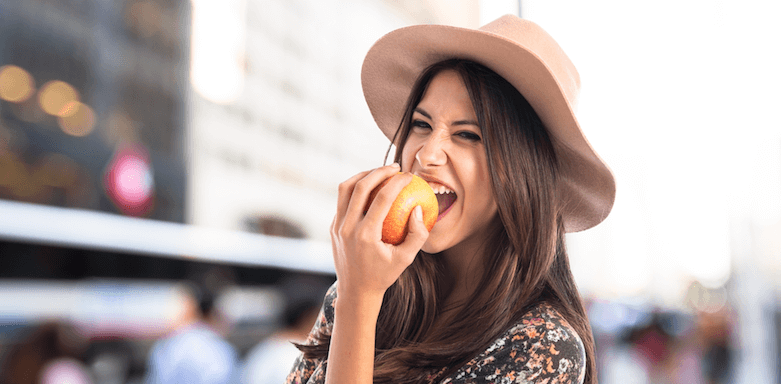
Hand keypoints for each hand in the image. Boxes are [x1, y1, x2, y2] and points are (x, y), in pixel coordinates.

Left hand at [330, 164, 430, 299]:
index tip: (409, 176)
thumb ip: (418, 235)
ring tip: (381, 172)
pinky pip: (343, 200)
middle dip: (380, 171)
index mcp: (365, 235)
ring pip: (346, 188)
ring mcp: (337, 226)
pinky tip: (371, 188)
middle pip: (361, 187)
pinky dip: (356, 189)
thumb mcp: (406, 259)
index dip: (398, 182)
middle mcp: (347, 228)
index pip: (383, 199)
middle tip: (395, 168)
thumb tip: (419, 209)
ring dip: (364, 175)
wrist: (355, 291)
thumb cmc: (384, 275)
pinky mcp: (333, 227)